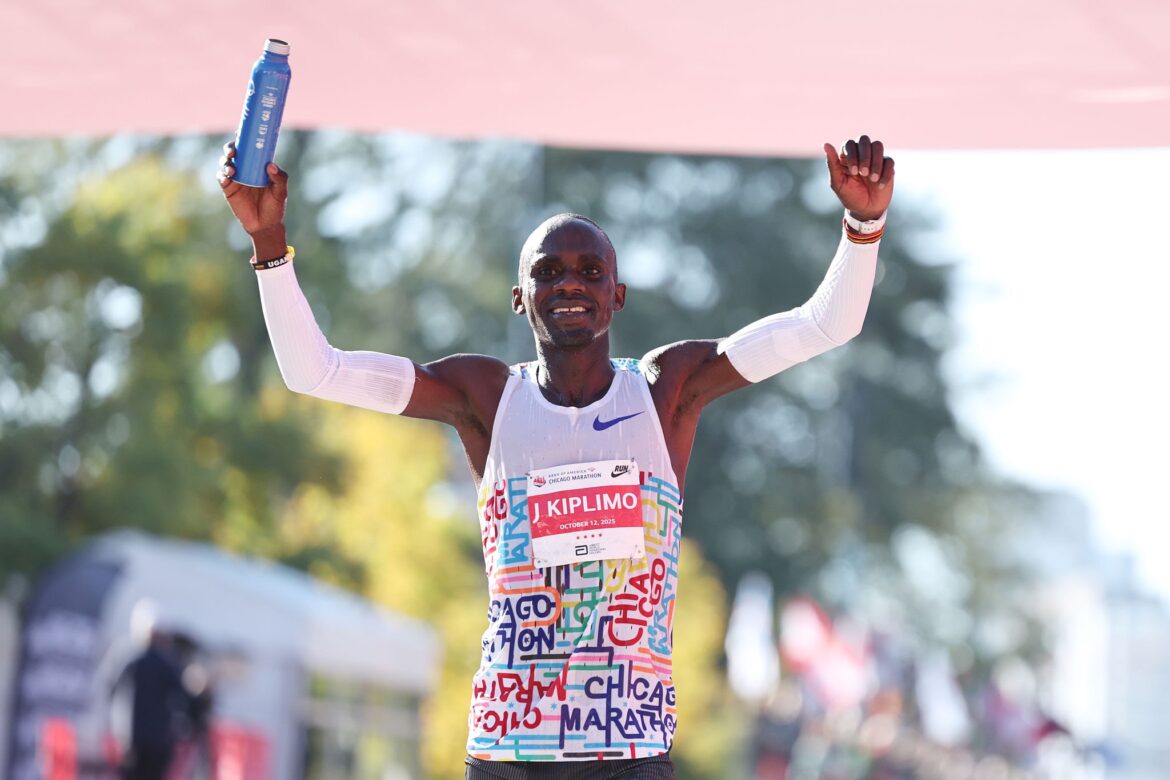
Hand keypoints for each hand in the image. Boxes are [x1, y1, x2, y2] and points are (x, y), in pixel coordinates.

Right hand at [217, 141, 288, 258]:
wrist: (265, 226)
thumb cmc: (275, 207)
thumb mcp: (281, 193)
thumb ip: (279, 179)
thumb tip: (271, 165)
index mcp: (258, 165)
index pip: (249, 148)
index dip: (244, 138)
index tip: (241, 131)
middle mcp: (245, 168)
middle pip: (233, 152)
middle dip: (230, 148)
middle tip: (233, 152)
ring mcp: (236, 178)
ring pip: (225, 163)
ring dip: (225, 162)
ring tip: (232, 170)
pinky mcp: (228, 189)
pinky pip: (221, 178)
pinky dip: (222, 175)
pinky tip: (228, 177)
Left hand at [822, 135, 894, 221]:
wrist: (866, 210)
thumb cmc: (850, 196)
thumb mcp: (838, 183)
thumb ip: (832, 164)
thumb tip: (826, 144)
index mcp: (847, 156)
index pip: (849, 144)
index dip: (852, 155)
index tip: (854, 172)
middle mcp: (861, 153)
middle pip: (864, 139)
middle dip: (865, 155)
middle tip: (863, 173)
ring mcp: (875, 158)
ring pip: (878, 145)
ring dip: (876, 162)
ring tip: (872, 179)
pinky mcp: (887, 166)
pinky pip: (889, 161)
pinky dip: (885, 174)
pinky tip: (879, 186)